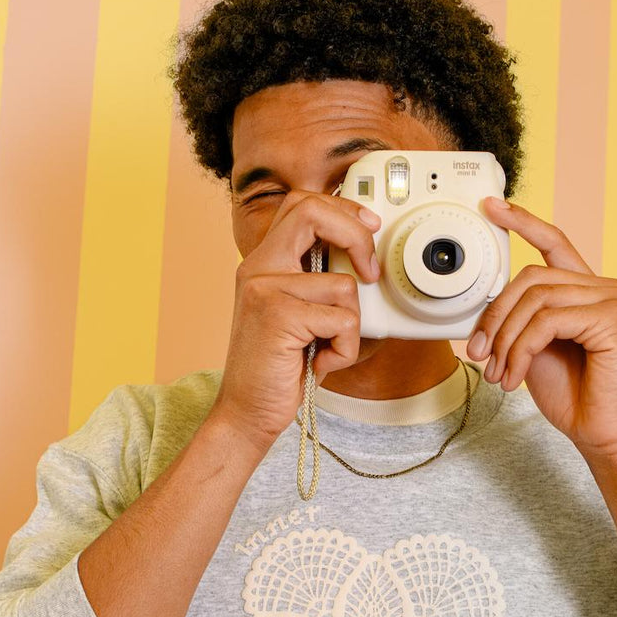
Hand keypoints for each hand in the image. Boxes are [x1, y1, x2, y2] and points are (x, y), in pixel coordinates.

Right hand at [205, 190, 380, 452]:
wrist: (247, 411)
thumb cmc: (277, 367)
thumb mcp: (296, 313)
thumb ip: (314, 281)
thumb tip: (360, 256)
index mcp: (263, 263)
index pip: (302, 204)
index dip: (342, 207)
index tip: (369, 225)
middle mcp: (258, 268)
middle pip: (313, 212)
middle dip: (356, 236)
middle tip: (370, 271)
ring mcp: (265, 289)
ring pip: (343, 284)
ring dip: (350, 325)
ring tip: (326, 347)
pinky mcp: (278, 315)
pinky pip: (342, 320)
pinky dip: (343, 349)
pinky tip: (321, 363)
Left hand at [467, 197, 616, 462]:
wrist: (604, 435)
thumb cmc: (575, 397)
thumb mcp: (534, 350)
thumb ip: (519, 320)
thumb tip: (486, 306)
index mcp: (586, 291)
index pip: (554, 242)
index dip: (522, 221)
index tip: (491, 207)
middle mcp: (604, 288)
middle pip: (531, 276)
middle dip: (496, 316)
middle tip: (480, 354)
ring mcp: (611, 299)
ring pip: (535, 298)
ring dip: (505, 340)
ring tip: (499, 373)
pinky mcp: (612, 318)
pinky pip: (547, 321)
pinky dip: (520, 350)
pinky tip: (516, 376)